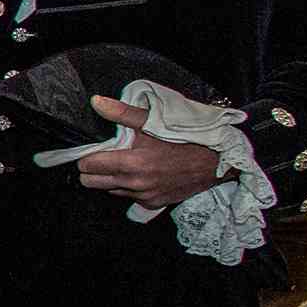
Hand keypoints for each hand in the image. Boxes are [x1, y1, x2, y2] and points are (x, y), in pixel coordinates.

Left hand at [76, 95, 229, 209]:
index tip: (94, 150)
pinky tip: (142, 175)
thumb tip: (96, 103)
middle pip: (91, 183)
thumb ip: (122, 113)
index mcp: (132, 162)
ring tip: (128, 164)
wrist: (218, 161)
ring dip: (112, 179)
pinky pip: (129, 198)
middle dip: (94, 170)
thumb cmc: (187, 139)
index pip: (88, 166)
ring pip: (110, 190)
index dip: (88, 156)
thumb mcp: (154, 120)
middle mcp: (135, 183)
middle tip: (107, 157)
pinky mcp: (154, 203)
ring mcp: (144, 195)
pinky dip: (130, 188)